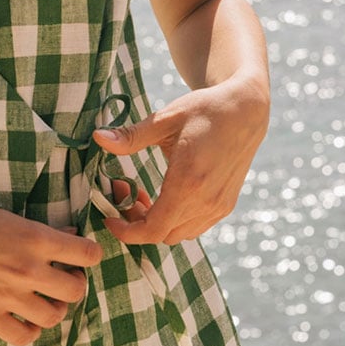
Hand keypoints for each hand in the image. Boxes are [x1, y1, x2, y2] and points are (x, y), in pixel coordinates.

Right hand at [0, 195, 103, 345]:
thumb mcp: (7, 217)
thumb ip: (41, 232)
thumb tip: (71, 238)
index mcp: (35, 238)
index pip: (87, 255)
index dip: (90, 256)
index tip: (82, 257)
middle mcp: (26, 269)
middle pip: (76, 290)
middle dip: (75, 285)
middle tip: (63, 280)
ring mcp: (7, 296)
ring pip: (54, 316)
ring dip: (55, 309)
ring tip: (45, 300)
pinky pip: (23, 336)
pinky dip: (29, 331)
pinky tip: (24, 318)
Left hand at [93, 79, 268, 244]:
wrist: (246, 109)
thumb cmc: (205, 110)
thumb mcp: (166, 119)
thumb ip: (131, 136)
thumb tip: (98, 137)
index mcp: (188, 181)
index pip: (152, 229)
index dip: (125, 231)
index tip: (109, 218)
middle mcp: (206, 201)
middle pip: (162, 236)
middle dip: (136, 223)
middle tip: (124, 193)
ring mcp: (219, 206)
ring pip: (178, 235)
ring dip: (156, 223)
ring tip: (143, 195)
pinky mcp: (226, 205)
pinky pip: (195, 228)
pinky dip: (175, 221)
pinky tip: (166, 196)